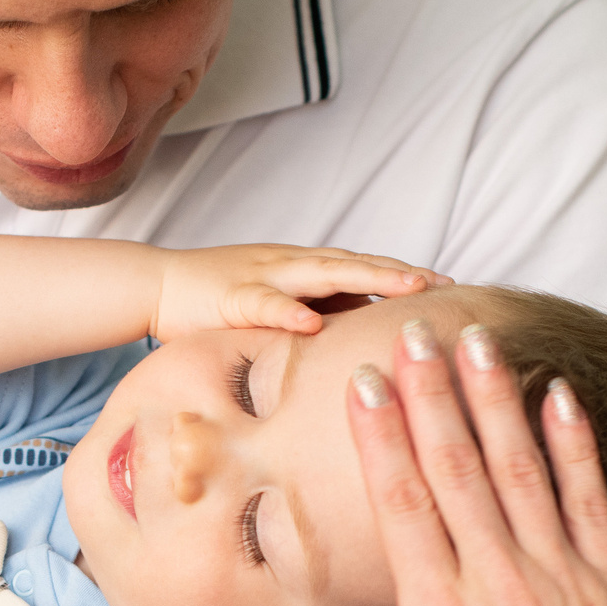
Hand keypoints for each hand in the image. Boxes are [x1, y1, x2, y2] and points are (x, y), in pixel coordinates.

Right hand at [150, 244, 444, 340]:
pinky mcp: (231, 296)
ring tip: (408, 286)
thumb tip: (362, 339)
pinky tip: (313, 324)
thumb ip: (317, 318)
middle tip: (446, 284)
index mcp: (305, 271)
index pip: (366, 269)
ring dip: (369, 277)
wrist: (156, 286)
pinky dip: (289, 312)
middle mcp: (293, 265)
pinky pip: (264, 304)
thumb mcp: (279, 311)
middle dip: (403, 273)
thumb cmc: (218, 305)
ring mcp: (265, 276)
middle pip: (359, 265)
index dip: (406, 276)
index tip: (450, 288)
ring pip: (325, 273)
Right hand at [275, 320, 606, 605]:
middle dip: (431, 394)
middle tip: (412, 333)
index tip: (363, 383)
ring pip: (520, 468)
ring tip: (476, 339)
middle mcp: (499, 582)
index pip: (403, 507)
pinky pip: (587, 499)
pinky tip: (557, 397)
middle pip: (458, 469)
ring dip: (494, 398)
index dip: (381, 438)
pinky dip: (573, 444)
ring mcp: (561, 577)